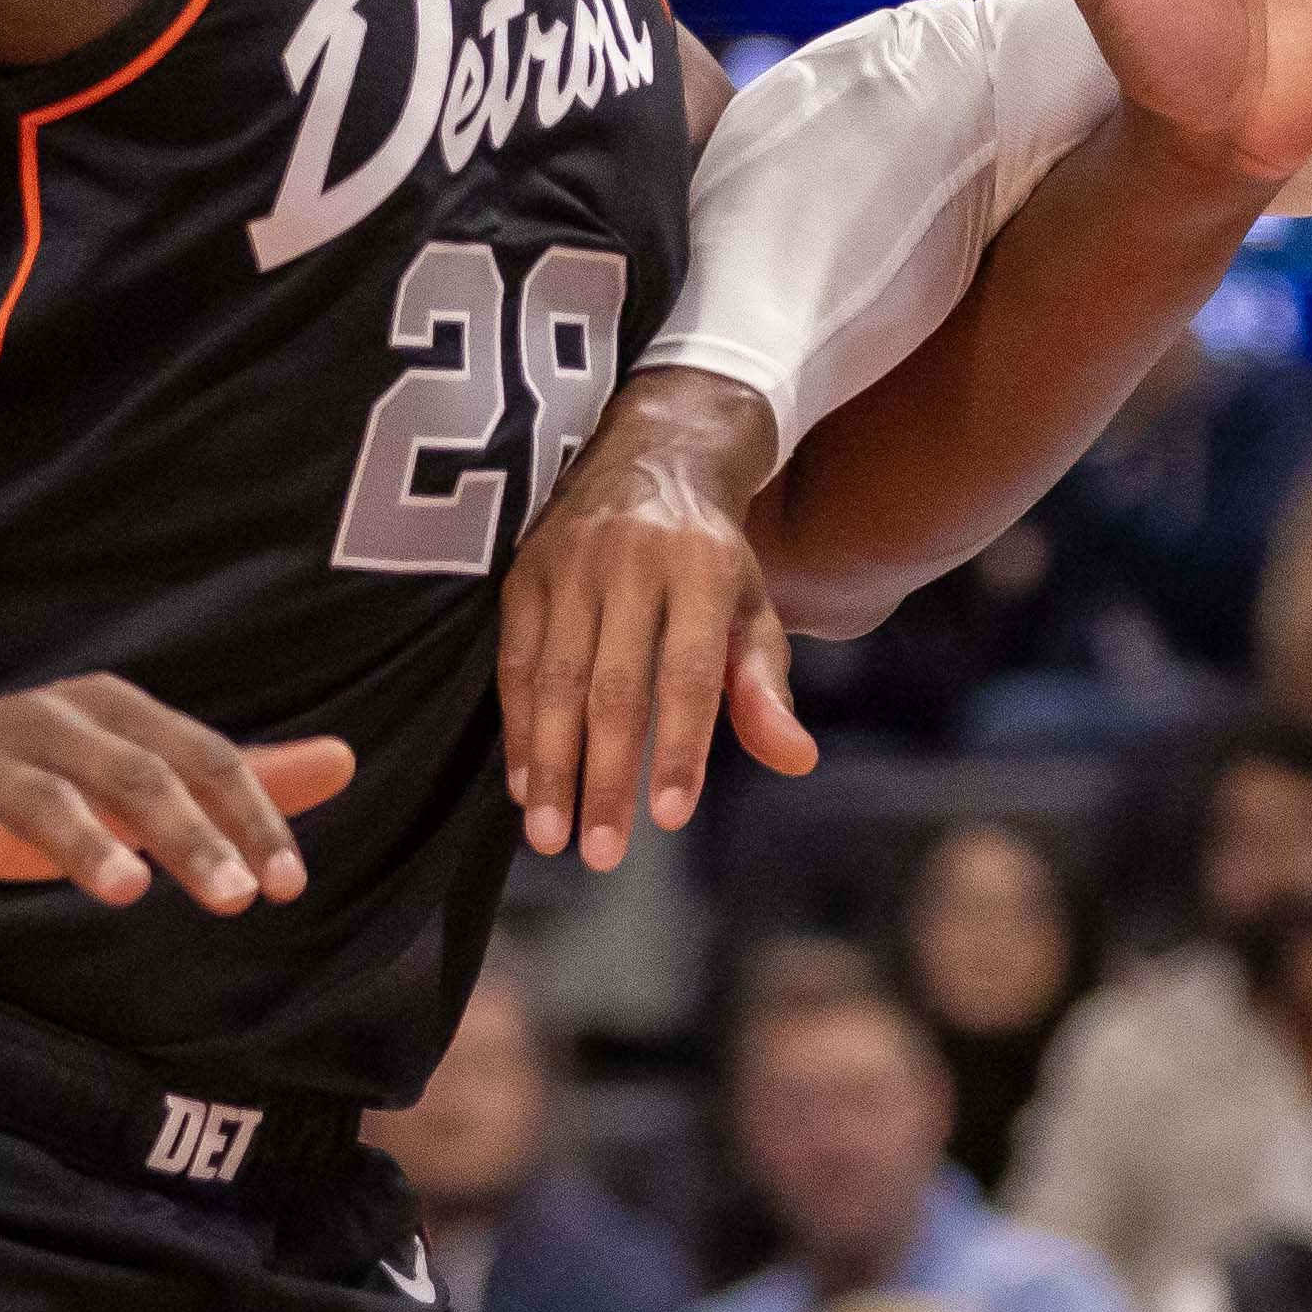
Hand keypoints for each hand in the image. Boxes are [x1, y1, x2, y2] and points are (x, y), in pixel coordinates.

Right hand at [0, 681, 352, 975]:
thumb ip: (232, 774)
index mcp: (107, 713)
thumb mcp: (130, 768)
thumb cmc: (31, 774)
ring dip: (80, 843)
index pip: (197, 758)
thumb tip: (345, 760)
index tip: (286, 884)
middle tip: (235, 896)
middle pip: (127, 774)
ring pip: (34, 799)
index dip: (247, 817)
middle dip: (184, 832)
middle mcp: (43, 725)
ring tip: (128, 892)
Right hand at [500, 373, 821, 869]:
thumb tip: (796, 760)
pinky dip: (518, 729)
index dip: (679, 747)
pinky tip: (525, 786)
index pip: (689, 673)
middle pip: (614, 687)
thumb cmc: (714, 560)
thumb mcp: (754, 611)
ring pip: (556, 680)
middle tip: (603, 855)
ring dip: (550, 766)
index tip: (670, 817)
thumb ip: (765, 688)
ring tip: (551, 837)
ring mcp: (571, 566)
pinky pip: (515, 662)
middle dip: (604, 777)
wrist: (650, 457)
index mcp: (702, 571)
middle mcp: (632, 564)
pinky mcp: (524, 573)